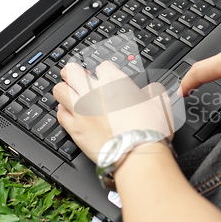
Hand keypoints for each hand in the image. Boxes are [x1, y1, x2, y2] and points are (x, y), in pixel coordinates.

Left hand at [53, 61, 173, 162]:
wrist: (138, 155)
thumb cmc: (150, 130)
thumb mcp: (160, 102)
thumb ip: (152, 91)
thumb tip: (150, 91)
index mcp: (114, 81)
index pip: (102, 66)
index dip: (105, 71)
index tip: (106, 77)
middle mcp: (93, 92)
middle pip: (72, 71)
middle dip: (74, 72)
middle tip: (78, 76)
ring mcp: (81, 110)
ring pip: (60, 90)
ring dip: (64, 89)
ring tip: (69, 93)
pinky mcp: (75, 129)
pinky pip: (60, 114)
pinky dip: (62, 111)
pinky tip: (67, 111)